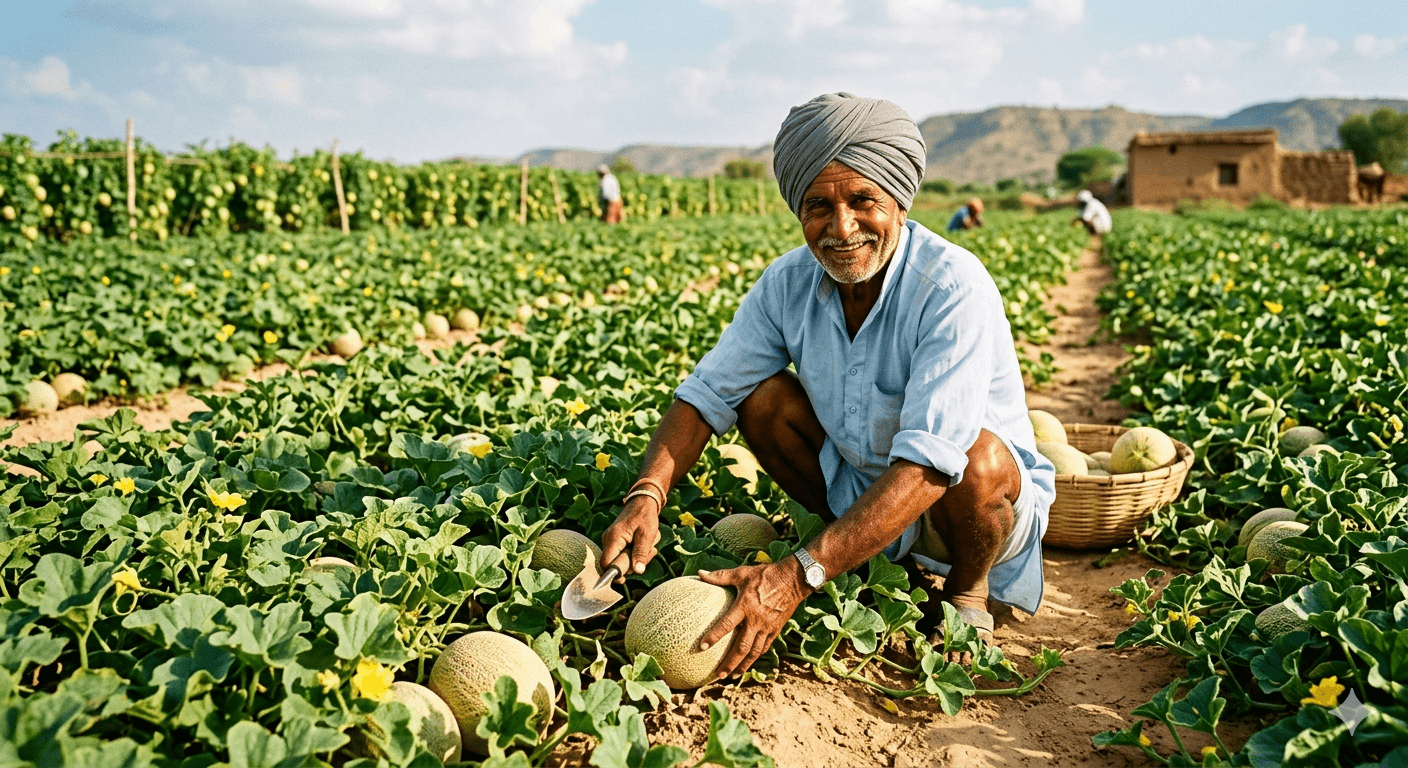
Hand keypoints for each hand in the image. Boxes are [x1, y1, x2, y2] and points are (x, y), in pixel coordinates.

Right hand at [599, 497, 661, 580]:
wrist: (643, 502)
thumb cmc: (645, 516)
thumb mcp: (647, 535)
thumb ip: (641, 553)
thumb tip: (637, 571)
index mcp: (613, 538)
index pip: (606, 563)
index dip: (615, 573)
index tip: (627, 578)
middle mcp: (608, 540)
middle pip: (615, 564)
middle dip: (633, 563)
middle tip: (650, 552)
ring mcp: (611, 541)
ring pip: (621, 560)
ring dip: (637, 557)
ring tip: (649, 544)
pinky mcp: (616, 542)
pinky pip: (623, 554)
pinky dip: (635, 552)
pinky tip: (644, 544)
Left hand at [697, 560, 810, 679]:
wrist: (794, 579)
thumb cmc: (766, 575)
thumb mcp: (742, 573)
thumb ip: (720, 576)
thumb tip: (700, 574)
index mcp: (745, 606)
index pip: (726, 624)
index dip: (714, 636)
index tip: (702, 647)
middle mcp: (756, 620)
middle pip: (741, 648)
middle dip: (729, 663)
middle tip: (718, 675)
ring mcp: (767, 627)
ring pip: (754, 652)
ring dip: (743, 665)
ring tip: (732, 676)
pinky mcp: (776, 629)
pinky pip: (764, 646)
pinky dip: (756, 656)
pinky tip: (749, 663)